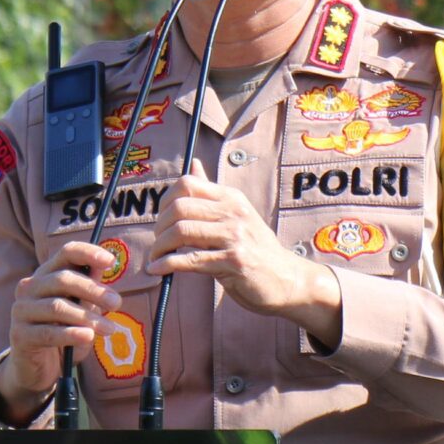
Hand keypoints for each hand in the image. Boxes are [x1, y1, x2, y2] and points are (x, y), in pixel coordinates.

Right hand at [0, 240, 123, 421]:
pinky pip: (48, 332)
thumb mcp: (80, 308)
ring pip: (57, 307)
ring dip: (87, 317)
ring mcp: (21, 310)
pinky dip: (71, 334)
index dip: (88, 253)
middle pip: (62, 279)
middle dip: (93, 290)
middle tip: (117, 303)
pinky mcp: (19, 335)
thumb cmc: (62, 332)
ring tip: (109, 329)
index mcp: (45, 275)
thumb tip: (104, 264)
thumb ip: (89, 289)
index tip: (111, 261)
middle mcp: (29, 287)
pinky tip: (88, 337)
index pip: (65, 253)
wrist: (37, 367)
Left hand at [146, 166, 343, 346]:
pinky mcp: (233, 262)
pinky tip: (158, 270)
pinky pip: (189, 260)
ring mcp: (235, 236)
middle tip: (158, 243)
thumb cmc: (257, 249)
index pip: (187, 184)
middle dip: (159, 227)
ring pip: (181, 232)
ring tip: (156, 258)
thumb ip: (212, 193)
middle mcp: (233, 212)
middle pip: (179, 208)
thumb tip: (193, 163)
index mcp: (231, 198)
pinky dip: (167, 265)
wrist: (287, 280)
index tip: (162, 220)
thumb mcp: (237, 215)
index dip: (165, 201)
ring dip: (160, 247)